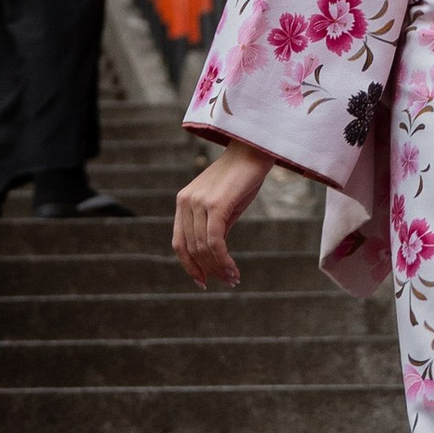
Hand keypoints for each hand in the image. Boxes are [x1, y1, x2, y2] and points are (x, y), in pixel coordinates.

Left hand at [173, 141, 269, 287]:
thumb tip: (214, 256)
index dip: (189, 266)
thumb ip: (213, 228)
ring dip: (219, 268)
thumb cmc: (241, 178)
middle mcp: (186, 202)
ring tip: (233, 278)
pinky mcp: (215, 204)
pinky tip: (233, 269)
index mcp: (183, 202)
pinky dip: (223, 259)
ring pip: (203, 248)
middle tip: (228, 281)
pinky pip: (215, 241)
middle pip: (192, 248)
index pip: (179, 243)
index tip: (203, 281)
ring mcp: (199, 202)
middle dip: (209, 270)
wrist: (254, 151)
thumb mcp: (223, 206)